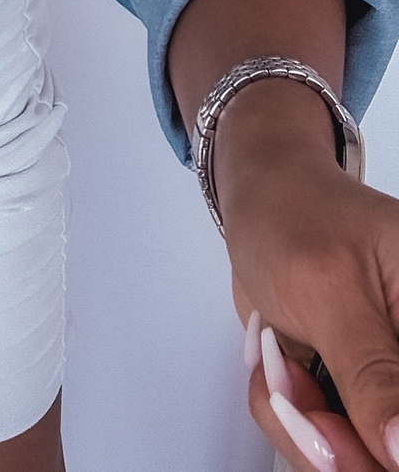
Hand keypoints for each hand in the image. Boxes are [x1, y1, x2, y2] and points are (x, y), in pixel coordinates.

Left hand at [222, 116, 398, 470]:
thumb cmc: (295, 217)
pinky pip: (323, 447)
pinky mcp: (358, 401)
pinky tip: (282, 364)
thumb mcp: (330, 291)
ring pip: (358, 458)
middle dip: (341, 442)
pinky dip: (289, 417)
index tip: (349, 427)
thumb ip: (371, 371)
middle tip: (293, 394)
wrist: (261, 200)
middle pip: (394, 452)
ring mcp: (389, 389)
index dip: (390, 442)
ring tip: (281, 362)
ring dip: (304, 426)